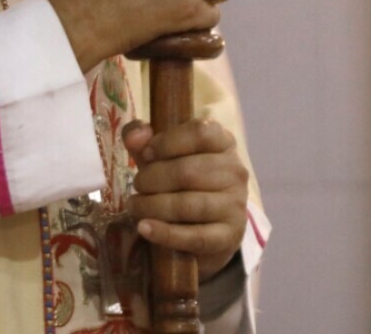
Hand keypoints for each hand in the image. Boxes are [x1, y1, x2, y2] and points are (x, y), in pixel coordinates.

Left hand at [123, 119, 248, 279]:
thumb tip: (134, 136)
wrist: (206, 227)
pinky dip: (165, 233)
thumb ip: (145, 141)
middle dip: (152, 179)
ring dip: (152, 206)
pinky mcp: (230, 236)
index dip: (166, 142)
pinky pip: (194, 236)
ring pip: (188, 205)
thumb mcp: (163, 156)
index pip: (200, 132)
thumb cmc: (181, 181)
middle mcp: (235, 171)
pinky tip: (144, 228)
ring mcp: (236, 205)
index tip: (145, 154)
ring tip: (135, 206)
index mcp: (223, 142)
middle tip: (137, 185)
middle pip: (188, 172)